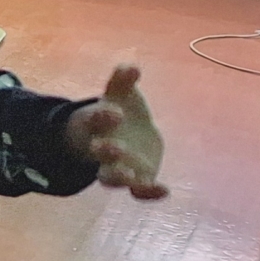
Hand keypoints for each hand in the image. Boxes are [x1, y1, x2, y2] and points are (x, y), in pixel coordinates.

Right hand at [68, 64, 166, 198]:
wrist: (124, 134)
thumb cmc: (119, 110)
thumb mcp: (120, 94)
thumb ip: (122, 81)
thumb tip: (132, 66)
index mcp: (96, 124)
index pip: (94, 121)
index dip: (103, 118)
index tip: (117, 113)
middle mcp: (102, 148)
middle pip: (97, 154)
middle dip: (106, 152)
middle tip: (117, 148)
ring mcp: (118, 167)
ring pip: (110, 178)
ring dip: (118, 178)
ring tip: (131, 176)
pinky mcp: (136, 179)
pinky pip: (138, 191)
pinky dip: (149, 194)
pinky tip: (165, 190)